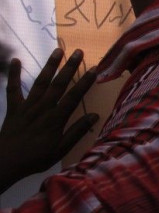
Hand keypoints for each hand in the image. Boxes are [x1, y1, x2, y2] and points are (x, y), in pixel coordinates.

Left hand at [0, 48, 98, 192]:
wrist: (5, 163)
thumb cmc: (35, 158)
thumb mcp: (60, 150)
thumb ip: (77, 132)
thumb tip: (95, 116)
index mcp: (56, 119)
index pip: (74, 96)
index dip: (85, 82)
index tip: (95, 68)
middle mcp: (43, 108)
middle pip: (58, 84)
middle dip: (70, 67)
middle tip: (78, 51)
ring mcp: (27, 106)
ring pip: (40, 82)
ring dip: (49, 66)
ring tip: (58, 50)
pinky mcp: (13, 108)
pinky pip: (13, 89)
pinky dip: (14, 74)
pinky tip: (16, 60)